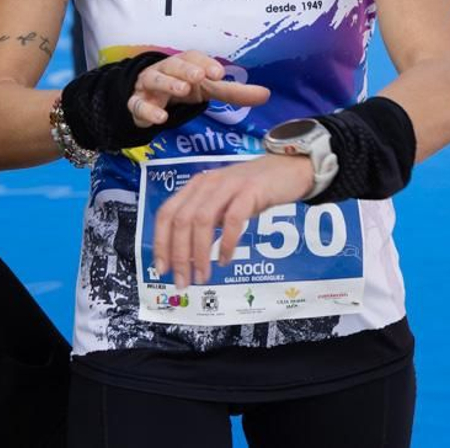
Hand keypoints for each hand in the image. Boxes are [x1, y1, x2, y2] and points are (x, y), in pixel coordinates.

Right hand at [125, 50, 268, 128]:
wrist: (146, 96)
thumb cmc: (181, 87)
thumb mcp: (207, 89)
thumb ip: (234, 93)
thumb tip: (266, 94)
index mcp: (184, 64)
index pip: (194, 57)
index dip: (206, 63)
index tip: (219, 74)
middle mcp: (165, 70)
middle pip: (173, 64)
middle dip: (186, 69)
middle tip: (200, 77)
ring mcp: (148, 86)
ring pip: (154, 79)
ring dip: (168, 82)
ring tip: (182, 90)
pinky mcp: (136, 103)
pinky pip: (138, 104)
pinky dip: (148, 109)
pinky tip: (160, 118)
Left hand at [151, 155, 313, 288]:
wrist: (288, 168)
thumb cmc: (253, 190)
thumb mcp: (222, 203)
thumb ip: (205, 221)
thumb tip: (186, 256)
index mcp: (195, 186)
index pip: (167, 213)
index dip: (161, 242)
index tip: (162, 269)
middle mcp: (207, 183)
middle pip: (181, 220)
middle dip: (179, 254)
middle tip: (183, 280)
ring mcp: (228, 185)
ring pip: (202, 220)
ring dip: (200, 253)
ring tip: (203, 276)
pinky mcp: (251, 190)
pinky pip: (233, 219)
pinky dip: (227, 242)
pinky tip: (225, 259)